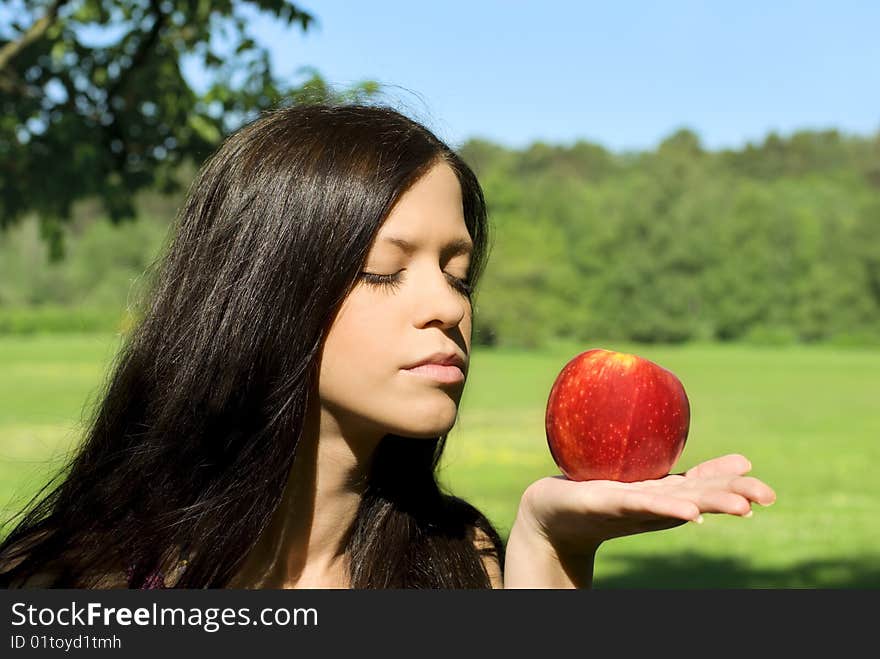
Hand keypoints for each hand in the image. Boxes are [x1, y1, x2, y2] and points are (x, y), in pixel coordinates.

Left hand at [518, 453, 776, 558]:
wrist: (550, 515)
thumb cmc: (591, 491)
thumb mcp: (628, 473)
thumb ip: (652, 453)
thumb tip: (673, 417)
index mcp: (660, 494)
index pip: (701, 485)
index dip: (731, 481)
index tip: (760, 478)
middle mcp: (652, 505)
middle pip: (700, 499)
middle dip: (735, 497)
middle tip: (769, 496)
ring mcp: (632, 509)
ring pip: (678, 506)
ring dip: (711, 506)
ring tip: (742, 507)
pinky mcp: (607, 507)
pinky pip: (641, 506)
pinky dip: (668, 510)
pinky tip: (692, 514)